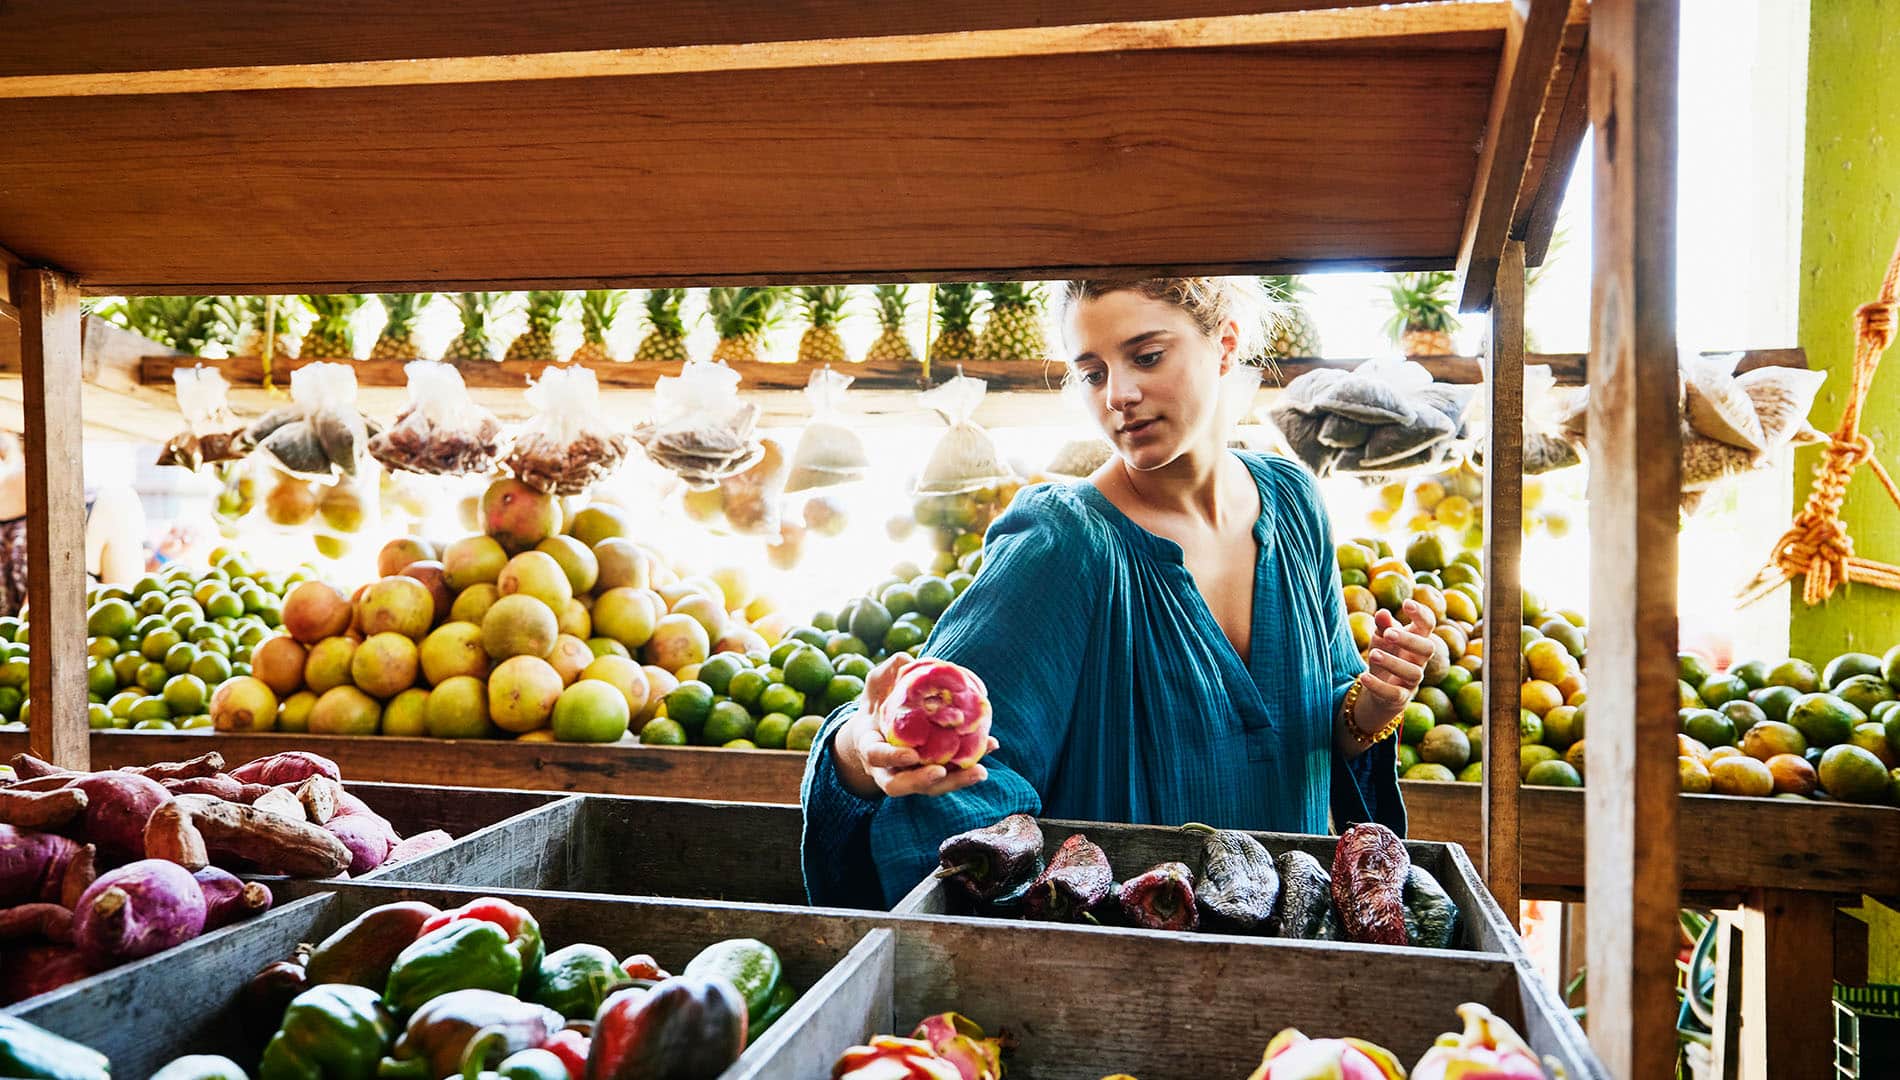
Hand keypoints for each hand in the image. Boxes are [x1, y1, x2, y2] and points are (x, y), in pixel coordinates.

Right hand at [834, 652, 999, 799]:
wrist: (880, 725)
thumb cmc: (879, 701)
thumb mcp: (877, 685)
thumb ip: (888, 672)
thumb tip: (906, 661)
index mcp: (871, 747)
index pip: (877, 757)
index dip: (892, 758)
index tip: (911, 755)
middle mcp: (888, 768)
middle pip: (902, 785)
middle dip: (922, 781)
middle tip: (941, 772)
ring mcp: (911, 774)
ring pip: (930, 788)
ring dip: (955, 782)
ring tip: (979, 772)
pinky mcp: (933, 772)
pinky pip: (950, 774)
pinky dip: (970, 764)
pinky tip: (992, 745)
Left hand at [1355, 598, 1438, 722]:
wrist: (1380, 687)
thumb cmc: (1385, 654)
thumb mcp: (1381, 638)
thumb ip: (1383, 626)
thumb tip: (1382, 613)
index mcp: (1417, 640)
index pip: (1428, 625)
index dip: (1421, 614)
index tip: (1406, 603)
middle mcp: (1420, 660)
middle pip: (1428, 649)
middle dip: (1409, 640)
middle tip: (1388, 633)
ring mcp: (1412, 680)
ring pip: (1413, 672)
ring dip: (1393, 663)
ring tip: (1372, 653)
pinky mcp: (1401, 697)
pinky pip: (1394, 693)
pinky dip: (1378, 686)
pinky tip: (1364, 677)